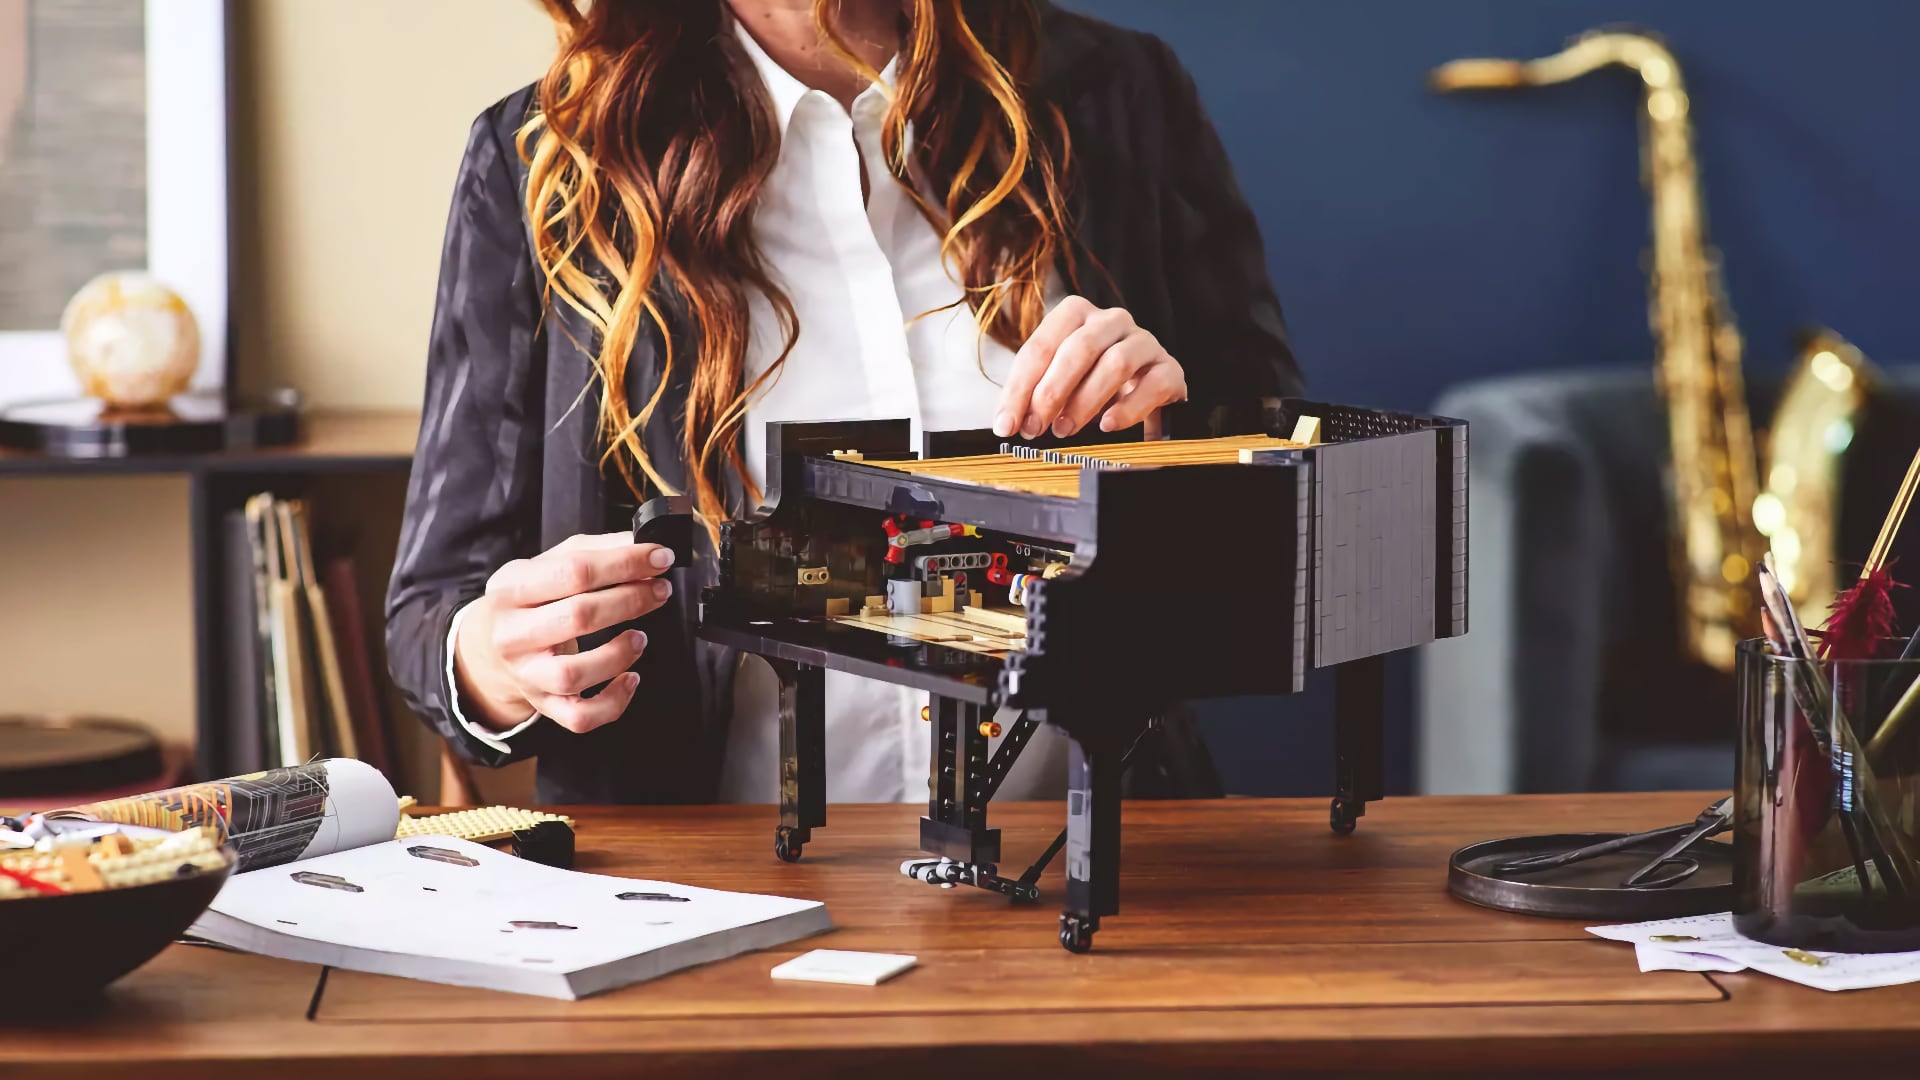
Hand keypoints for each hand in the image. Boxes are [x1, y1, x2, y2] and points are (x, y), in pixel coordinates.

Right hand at [452, 532, 674, 733]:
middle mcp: (513, 634)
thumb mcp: (547, 564)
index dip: (625, 563)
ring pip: (574, 674)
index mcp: (512, 588)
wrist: (488, 649)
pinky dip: (613, 702)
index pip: (574, 570)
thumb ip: (595, 551)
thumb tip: (641, 544)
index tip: (658, 557)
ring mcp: (526, 674)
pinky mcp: (544, 705)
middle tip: (658, 591)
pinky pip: (580, 717)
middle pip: (578, 616)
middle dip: (630, 600)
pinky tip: (631, 678)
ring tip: (640, 637)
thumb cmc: (530, 601)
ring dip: (619, 654)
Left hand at [993, 296, 1187, 440]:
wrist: (1145, 387)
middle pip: (1078, 349)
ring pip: (1115, 363)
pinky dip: (1128, 408)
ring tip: (1065, 430)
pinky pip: (1152, 384)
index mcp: (1076, 314)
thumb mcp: (1058, 381)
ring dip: (1085, 401)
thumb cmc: (1092, 381)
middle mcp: (1111, 320)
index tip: (1006, 424)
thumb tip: (1007, 423)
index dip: (1019, 388)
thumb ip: (1033, 395)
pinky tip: (1108, 425)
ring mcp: (1144, 342)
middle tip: (1035, 428)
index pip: (1040, 347)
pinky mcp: (1169, 368)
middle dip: (1051, 392)